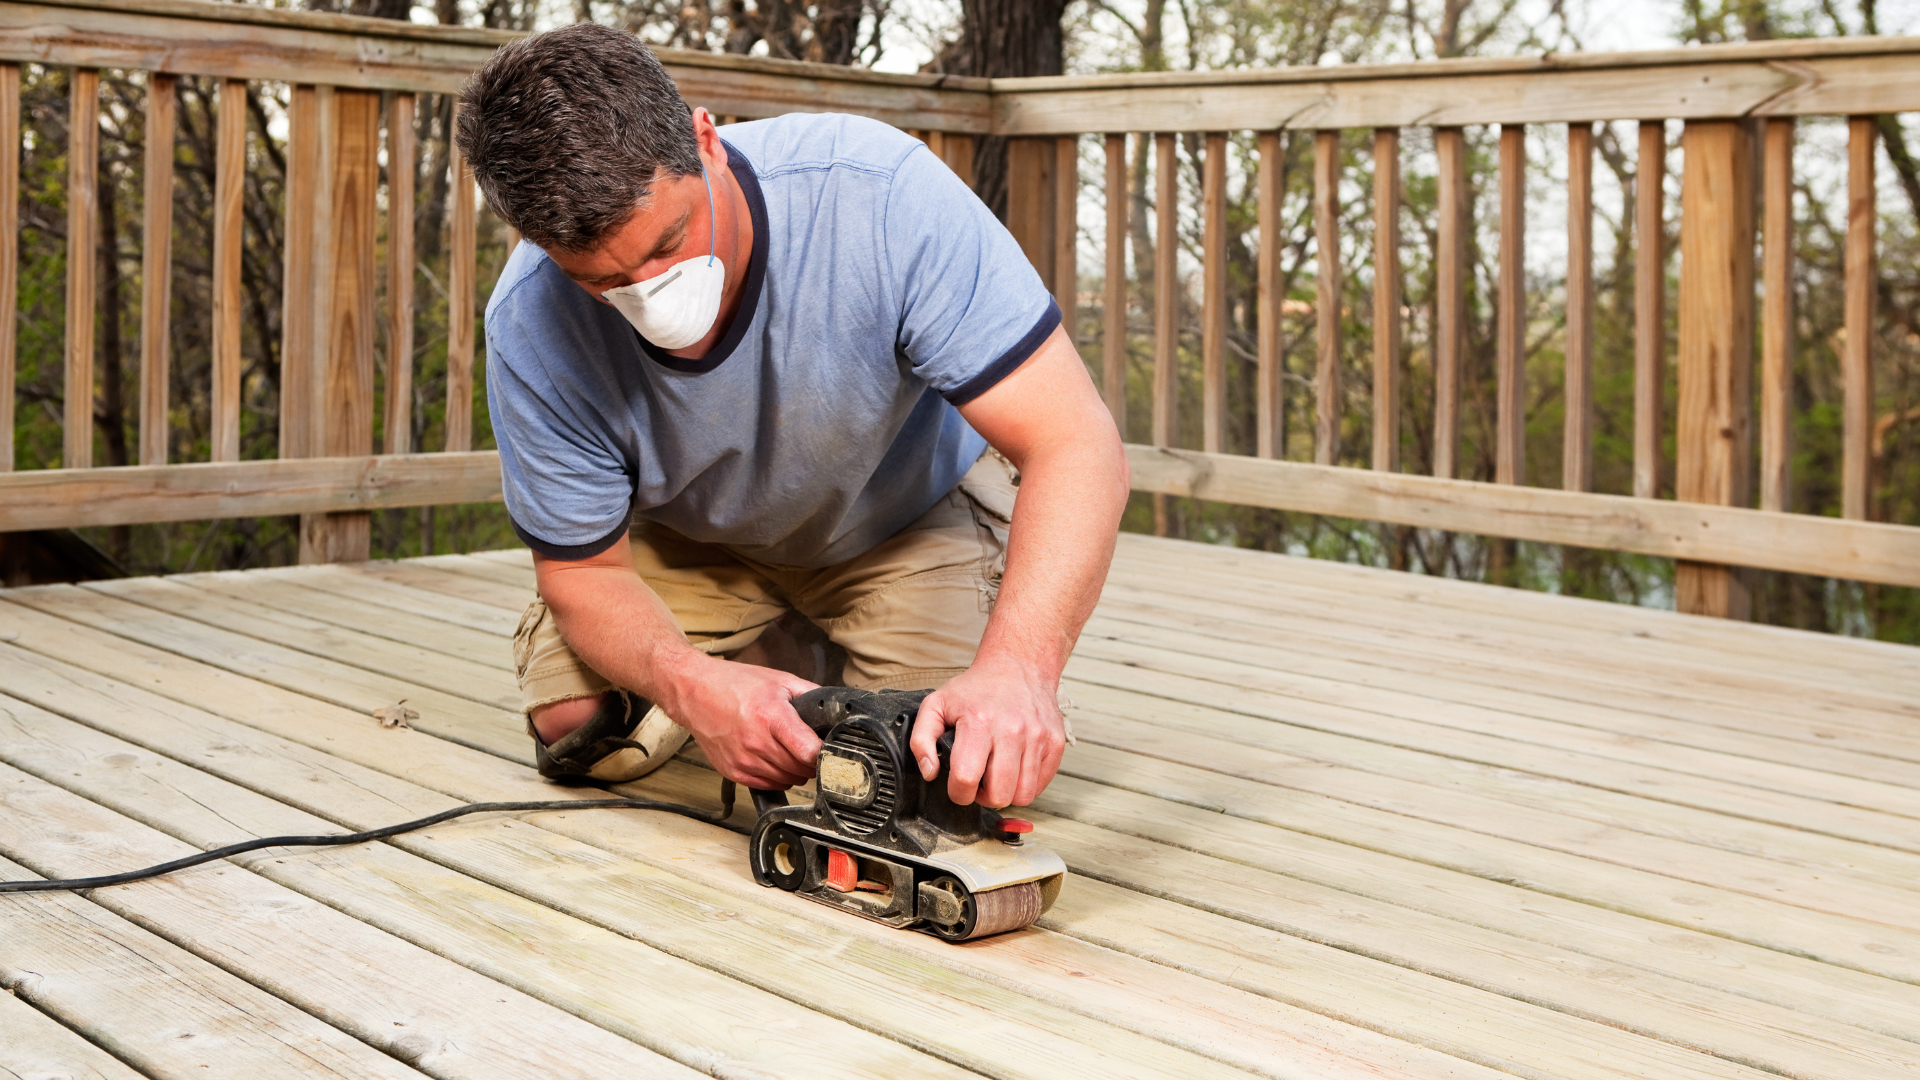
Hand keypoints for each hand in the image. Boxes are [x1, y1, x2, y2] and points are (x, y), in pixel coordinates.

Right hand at [658, 652, 820, 789]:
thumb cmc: (733, 684)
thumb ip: (810, 694)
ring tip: (791, 752)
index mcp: (772, 717)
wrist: (694, 692)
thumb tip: (834, 708)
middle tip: (810, 748)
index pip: (810, 752)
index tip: (830, 750)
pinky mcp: (733, 772)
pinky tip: (774, 759)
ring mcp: (744, 760)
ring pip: (787, 780)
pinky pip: (768, 784)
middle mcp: (757, 743)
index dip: (826, 754)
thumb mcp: (779, 680)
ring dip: (795, 770)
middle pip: (801, 769)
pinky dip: (777, 777)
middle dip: (812, 761)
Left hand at [909, 657, 1066, 807]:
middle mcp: (1012, 731)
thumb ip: (921, 739)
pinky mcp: (1055, 743)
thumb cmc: (977, 688)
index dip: (958, 792)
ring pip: (1023, 795)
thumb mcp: (936, 704)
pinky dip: (1026, 784)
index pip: (966, 779)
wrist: (1018, 666)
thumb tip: (930, 772)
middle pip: (999, 795)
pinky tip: (1015, 768)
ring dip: (1006, 793)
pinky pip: (1042, 785)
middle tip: (979, 781)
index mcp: (979, 723)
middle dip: (983, 797)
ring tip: (997, 776)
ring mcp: (1037, 738)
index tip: (958, 785)